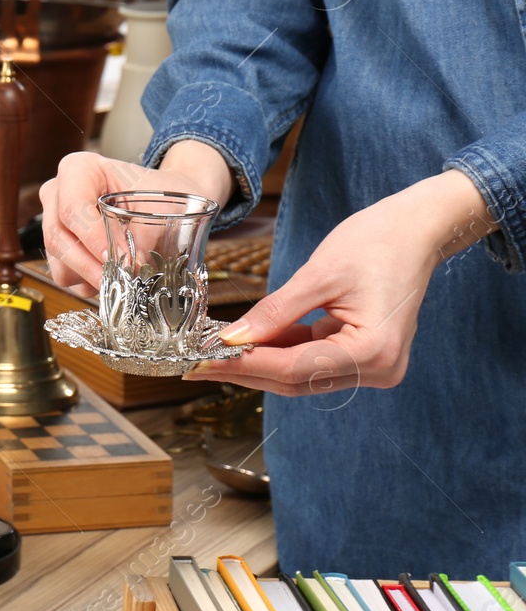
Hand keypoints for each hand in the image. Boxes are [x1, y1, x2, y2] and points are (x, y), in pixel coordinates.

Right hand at [39, 141, 233, 293]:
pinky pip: (65, 276)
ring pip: (59, 262)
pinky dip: (90, 282)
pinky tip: (114, 274)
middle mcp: (57, 193)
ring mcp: (54, 222)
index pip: (72, 208)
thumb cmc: (162, 194)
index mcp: (78, 169)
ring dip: (91, 276)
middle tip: (123, 279)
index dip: (94, 239)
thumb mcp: (159, 206)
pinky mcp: (59, 249)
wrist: (167, 198)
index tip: (123, 258)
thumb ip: (142, 235)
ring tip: (123, 276)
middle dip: (91, 265)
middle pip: (58, 237)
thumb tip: (131, 268)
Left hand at [185, 170, 495, 394]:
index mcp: (373, 351)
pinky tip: (242, 342)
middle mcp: (378, 369)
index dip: (243, 366)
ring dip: (256, 362)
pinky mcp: (362, 356)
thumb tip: (230, 340)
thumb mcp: (318, 275)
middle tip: (194, 362)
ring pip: (299, 374)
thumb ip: (274, 312)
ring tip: (210, 352)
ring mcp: (372, 367)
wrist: (415, 231)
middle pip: (295, 379)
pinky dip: (277, 351)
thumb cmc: (375, 243)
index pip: (293, 369)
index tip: (200, 362)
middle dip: (243, 369)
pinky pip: (311, 360)